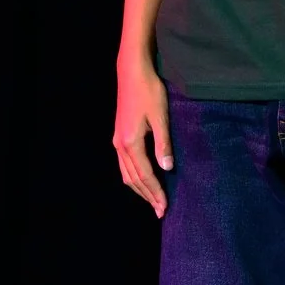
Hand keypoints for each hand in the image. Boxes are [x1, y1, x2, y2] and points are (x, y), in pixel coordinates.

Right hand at [112, 58, 173, 217]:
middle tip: (160, 211)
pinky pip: (124, 165)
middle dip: (147, 196)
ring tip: (152, 201)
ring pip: (126, 174)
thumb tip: (167, 168)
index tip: (164, 207)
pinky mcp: (119, 136)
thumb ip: (163, 144)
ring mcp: (117, 142)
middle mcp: (120, 146)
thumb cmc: (149, 92)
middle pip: (133, 179)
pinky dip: (133, 177)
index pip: (145, 175)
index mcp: (131, 143)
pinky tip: (141, 180)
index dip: (155, 192)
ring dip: (139, 189)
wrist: (131, 74)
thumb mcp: (161, 117)